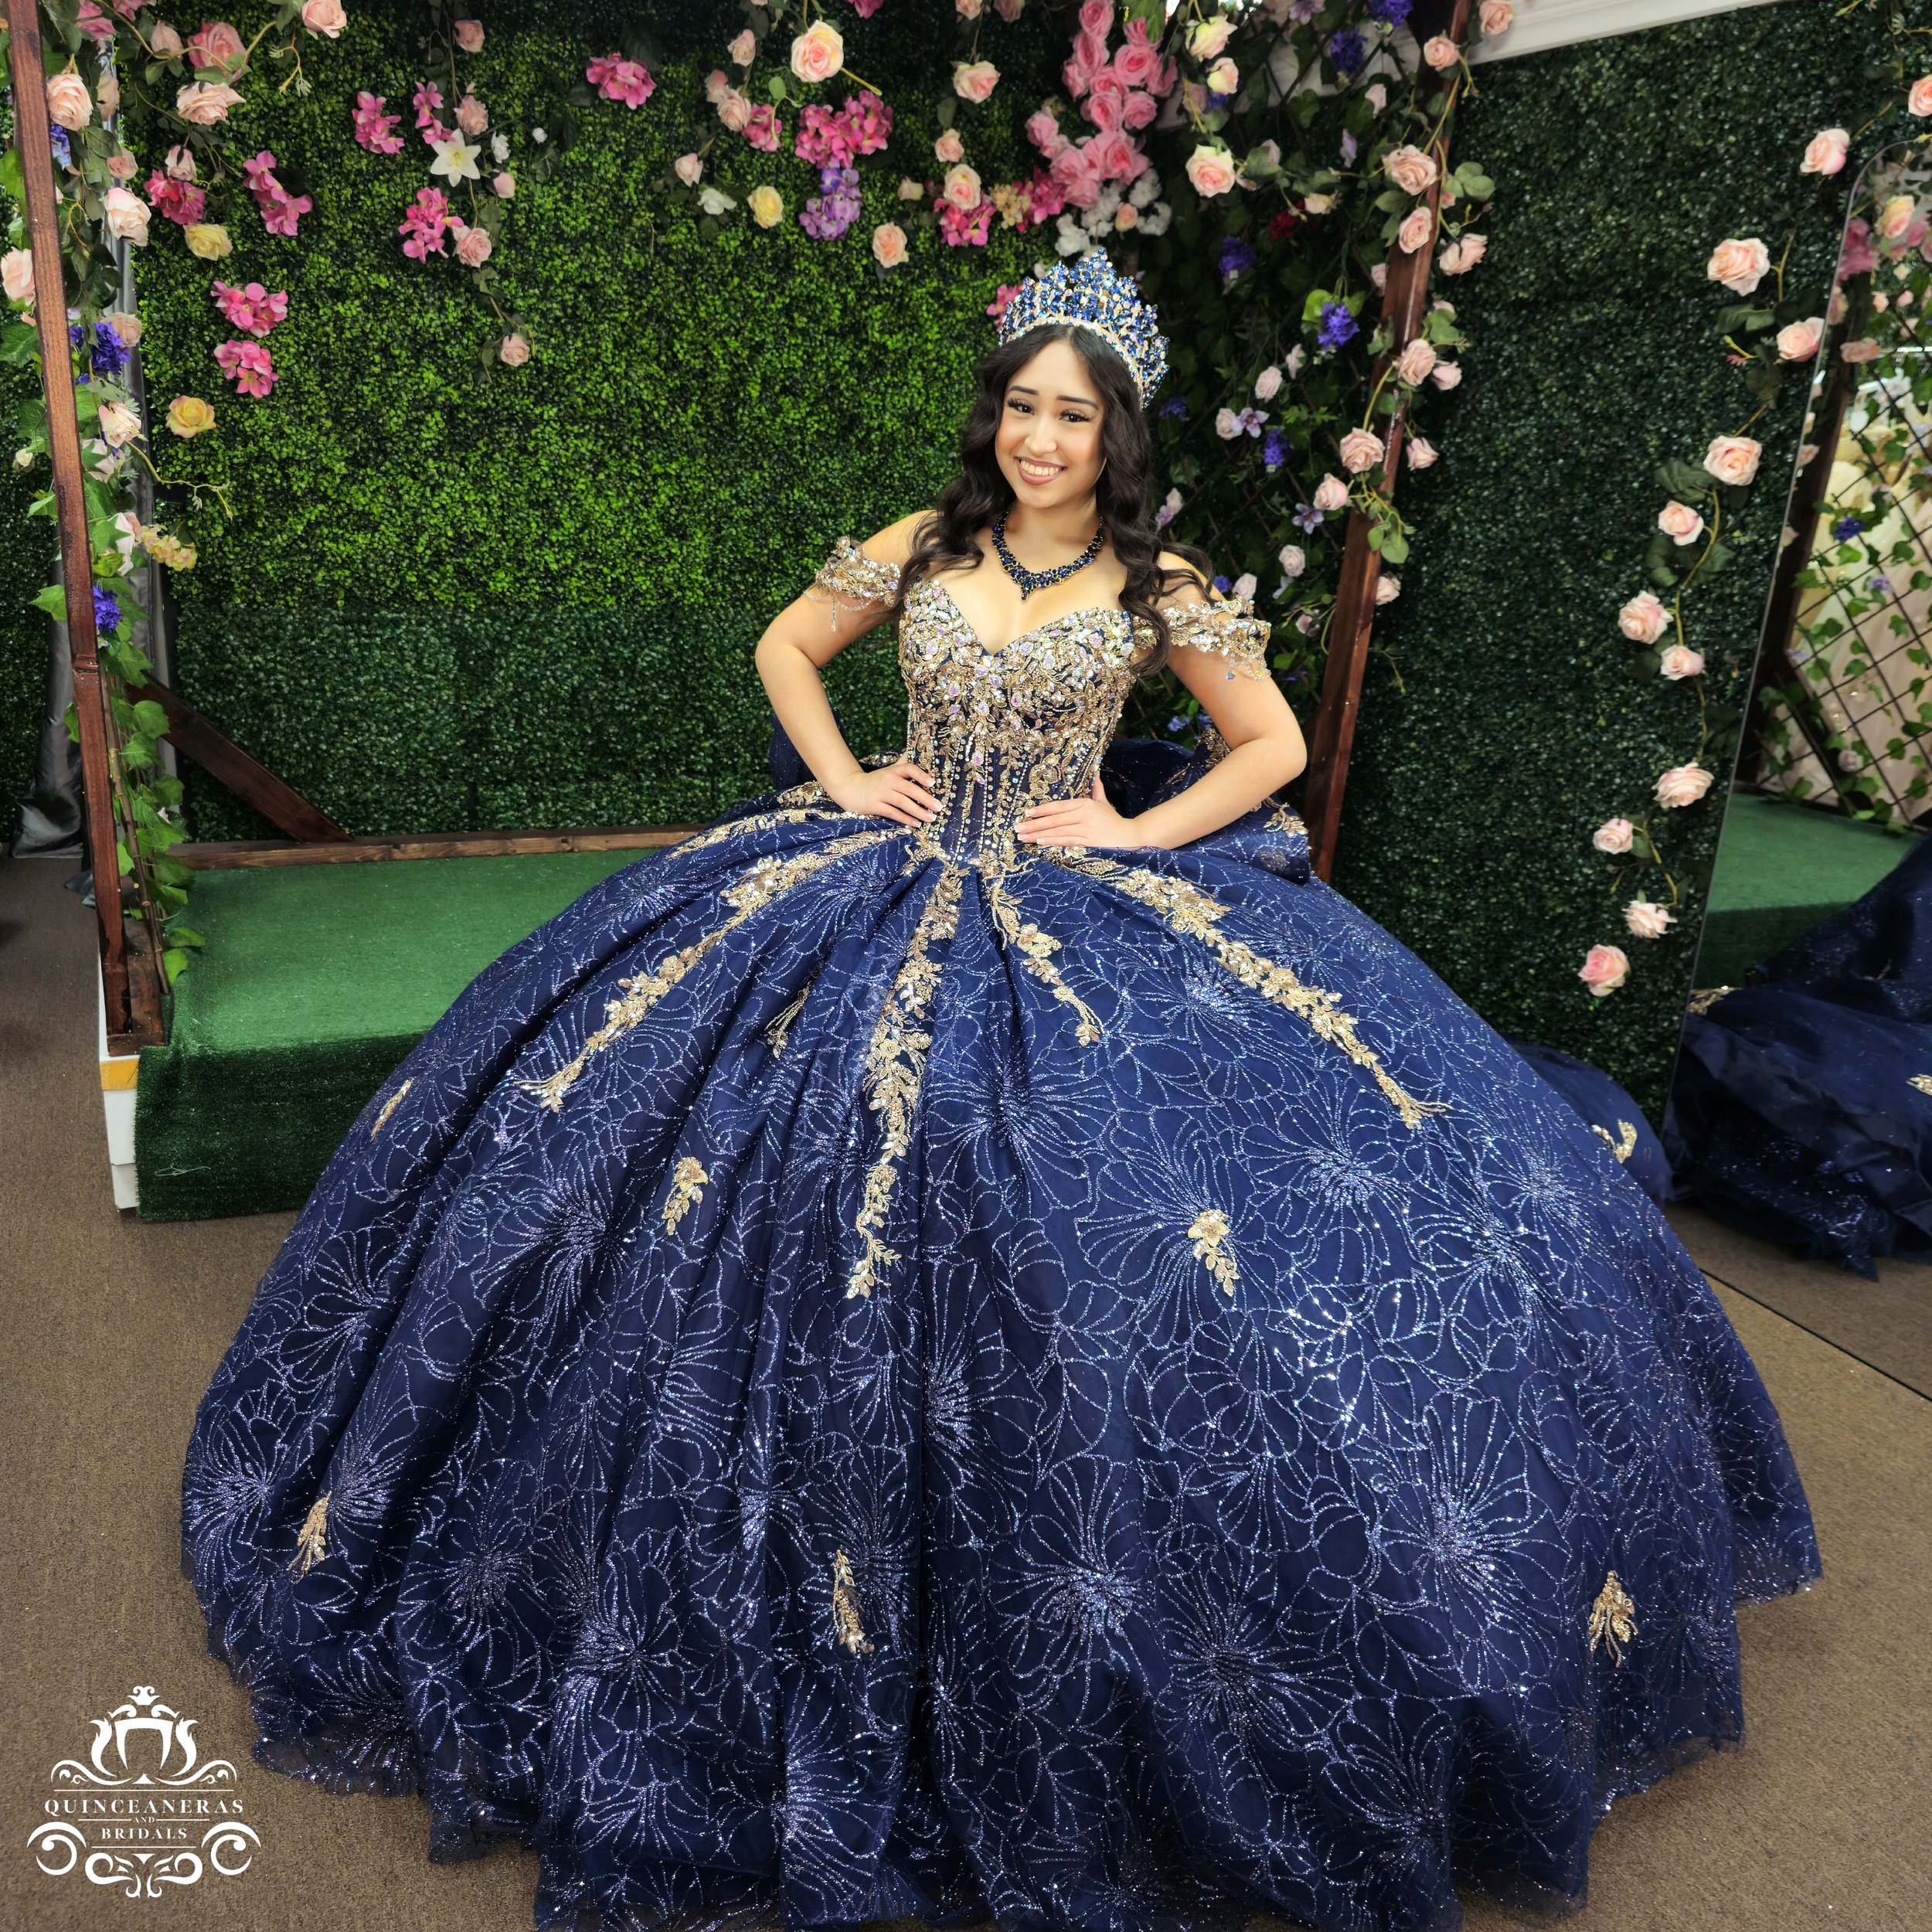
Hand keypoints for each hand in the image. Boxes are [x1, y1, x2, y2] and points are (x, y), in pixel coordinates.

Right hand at [826, 755, 939, 827]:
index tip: (933, 783)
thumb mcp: (889, 770)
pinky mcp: (874, 805)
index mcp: (893, 771)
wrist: (850, 788)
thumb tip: (917, 751)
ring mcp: (880, 793)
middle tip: (939, 807)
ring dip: (918, 811)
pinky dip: (905, 819)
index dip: (921, 775)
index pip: (909, 768)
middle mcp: (887, 780)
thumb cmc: (875, 780)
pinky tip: (915, 824)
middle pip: (909, 788)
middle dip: (925, 798)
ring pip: (902, 802)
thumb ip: (903, 763)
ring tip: (931, 818)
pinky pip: (893, 813)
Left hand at [1016, 771, 1157, 849]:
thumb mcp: (1103, 802)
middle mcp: (1084, 814)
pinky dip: (1052, 841)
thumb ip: (1096, 788)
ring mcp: (1086, 828)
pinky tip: (1040, 841)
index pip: (1058, 806)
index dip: (1041, 810)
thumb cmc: (1113, 819)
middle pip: (1054, 819)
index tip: (1027, 813)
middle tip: (1018, 827)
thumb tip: (1095, 773)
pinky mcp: (1088, 841)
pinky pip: (1067, 840)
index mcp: (1085, 803)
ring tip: (1023, 837)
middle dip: (1034, 824)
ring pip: (1057, 831)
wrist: (1129, 834)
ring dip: (1038, 834)